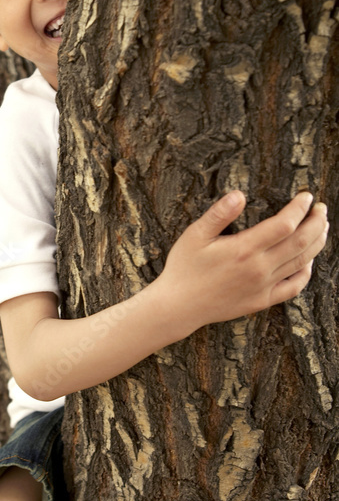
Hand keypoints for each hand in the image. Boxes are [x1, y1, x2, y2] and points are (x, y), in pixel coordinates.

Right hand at [157, 190, 328, 337]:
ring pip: (301, 262)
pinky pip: (294, 287)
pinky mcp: (262, 300)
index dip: (300, 208)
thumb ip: (219, 214)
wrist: (179, 306)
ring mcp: (263, 286)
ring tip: (322, 228)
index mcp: (244, 249)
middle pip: (300, 242)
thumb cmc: (184, 268)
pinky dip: (306, 272)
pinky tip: (308, 261)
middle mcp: (259, 268)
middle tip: (322, 209)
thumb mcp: (195, 235)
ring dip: (317, 243)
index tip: (306, 196)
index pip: (285, 224)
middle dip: (316, 222)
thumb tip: (239, 195)